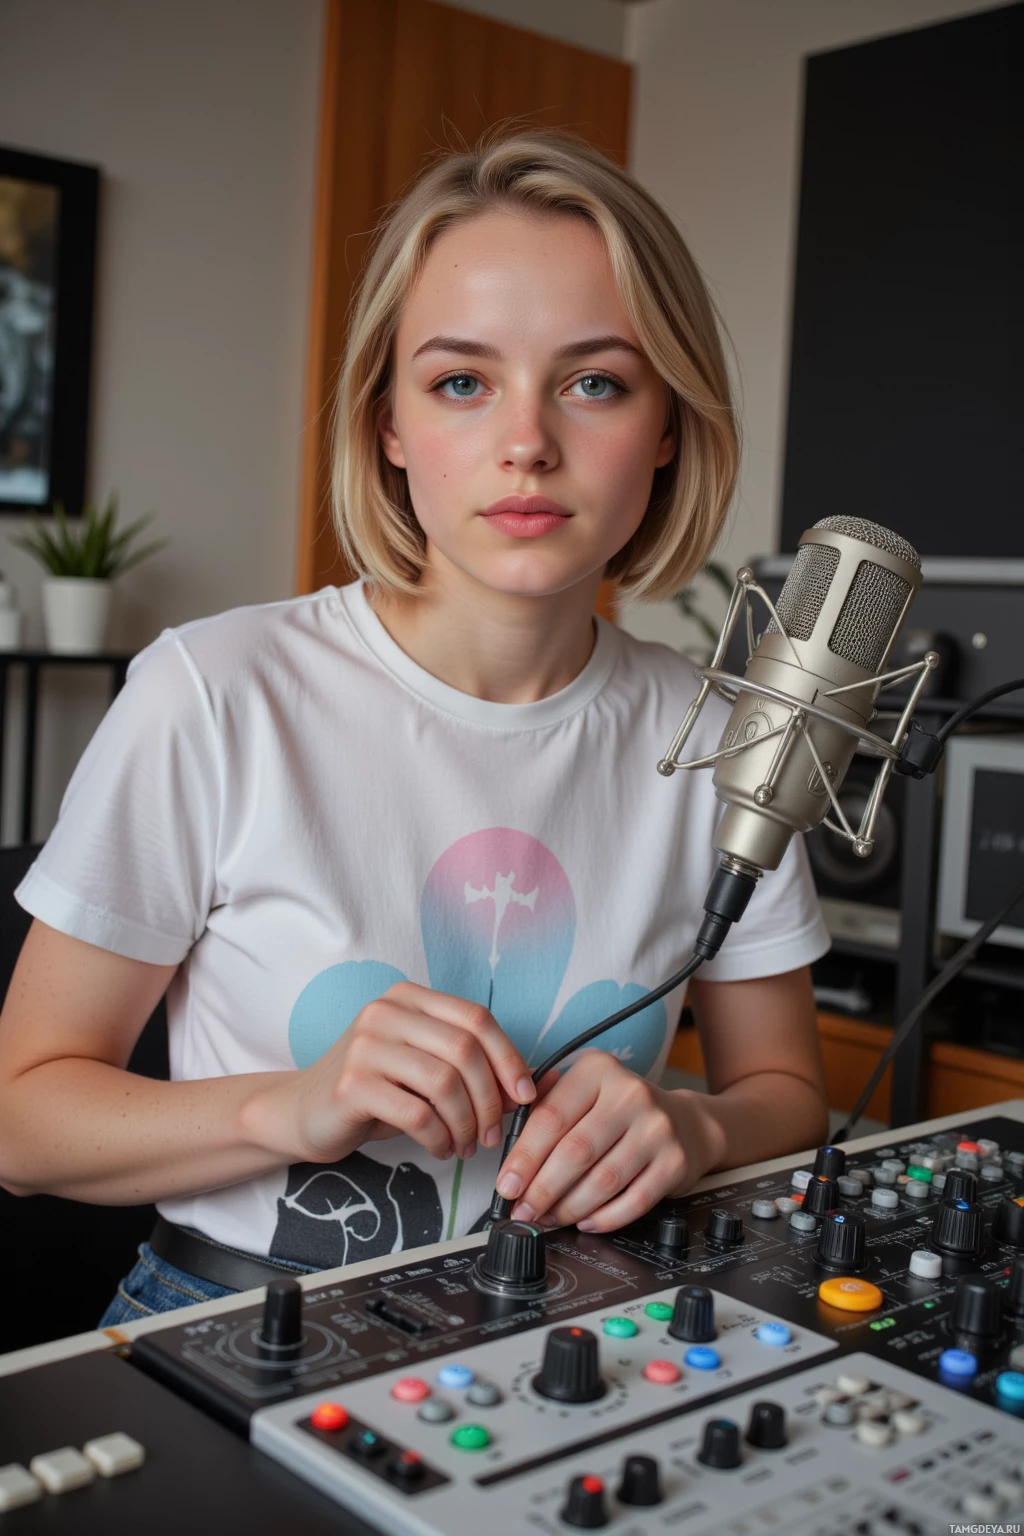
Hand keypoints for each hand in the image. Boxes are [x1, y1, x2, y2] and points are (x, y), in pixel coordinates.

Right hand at [271, 982, 535, 1165]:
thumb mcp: (424, 1070)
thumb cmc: (374, 1091)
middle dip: (489, 1100)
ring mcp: (365, 1045)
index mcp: (408, 998)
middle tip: (490, 1135)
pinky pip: (417, 1113)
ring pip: (444, 1083)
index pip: (477, 1018)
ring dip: (465, 1124)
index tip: (525, 1095)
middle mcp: (385, 1012)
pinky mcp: (351, 1084)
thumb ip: (471, 1070)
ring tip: (464, 1145)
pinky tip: (439, 1148)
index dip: (508, 1057)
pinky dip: (439, 1138)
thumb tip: (528, 1087)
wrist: (302, 1112)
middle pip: (465, 1050)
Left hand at [492, 1050, 712, 1232]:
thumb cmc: (621, 1110)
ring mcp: (657, 1128)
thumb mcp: (584, 1090)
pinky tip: (586, 1221)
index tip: (507, 1185)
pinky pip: (634, 1201)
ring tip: (549, 1218)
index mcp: (598, 1070)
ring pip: (603, 1180)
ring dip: (569, 1207)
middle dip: (542, 1189)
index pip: (551, 1117)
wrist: (685, 1122)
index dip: (524, 1157)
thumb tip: (505, 1138)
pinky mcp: (675, 1162)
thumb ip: (544, 1104)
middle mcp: (631, 1094)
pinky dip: (605, 1218)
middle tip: (523, 1210)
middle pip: (575, 1151)